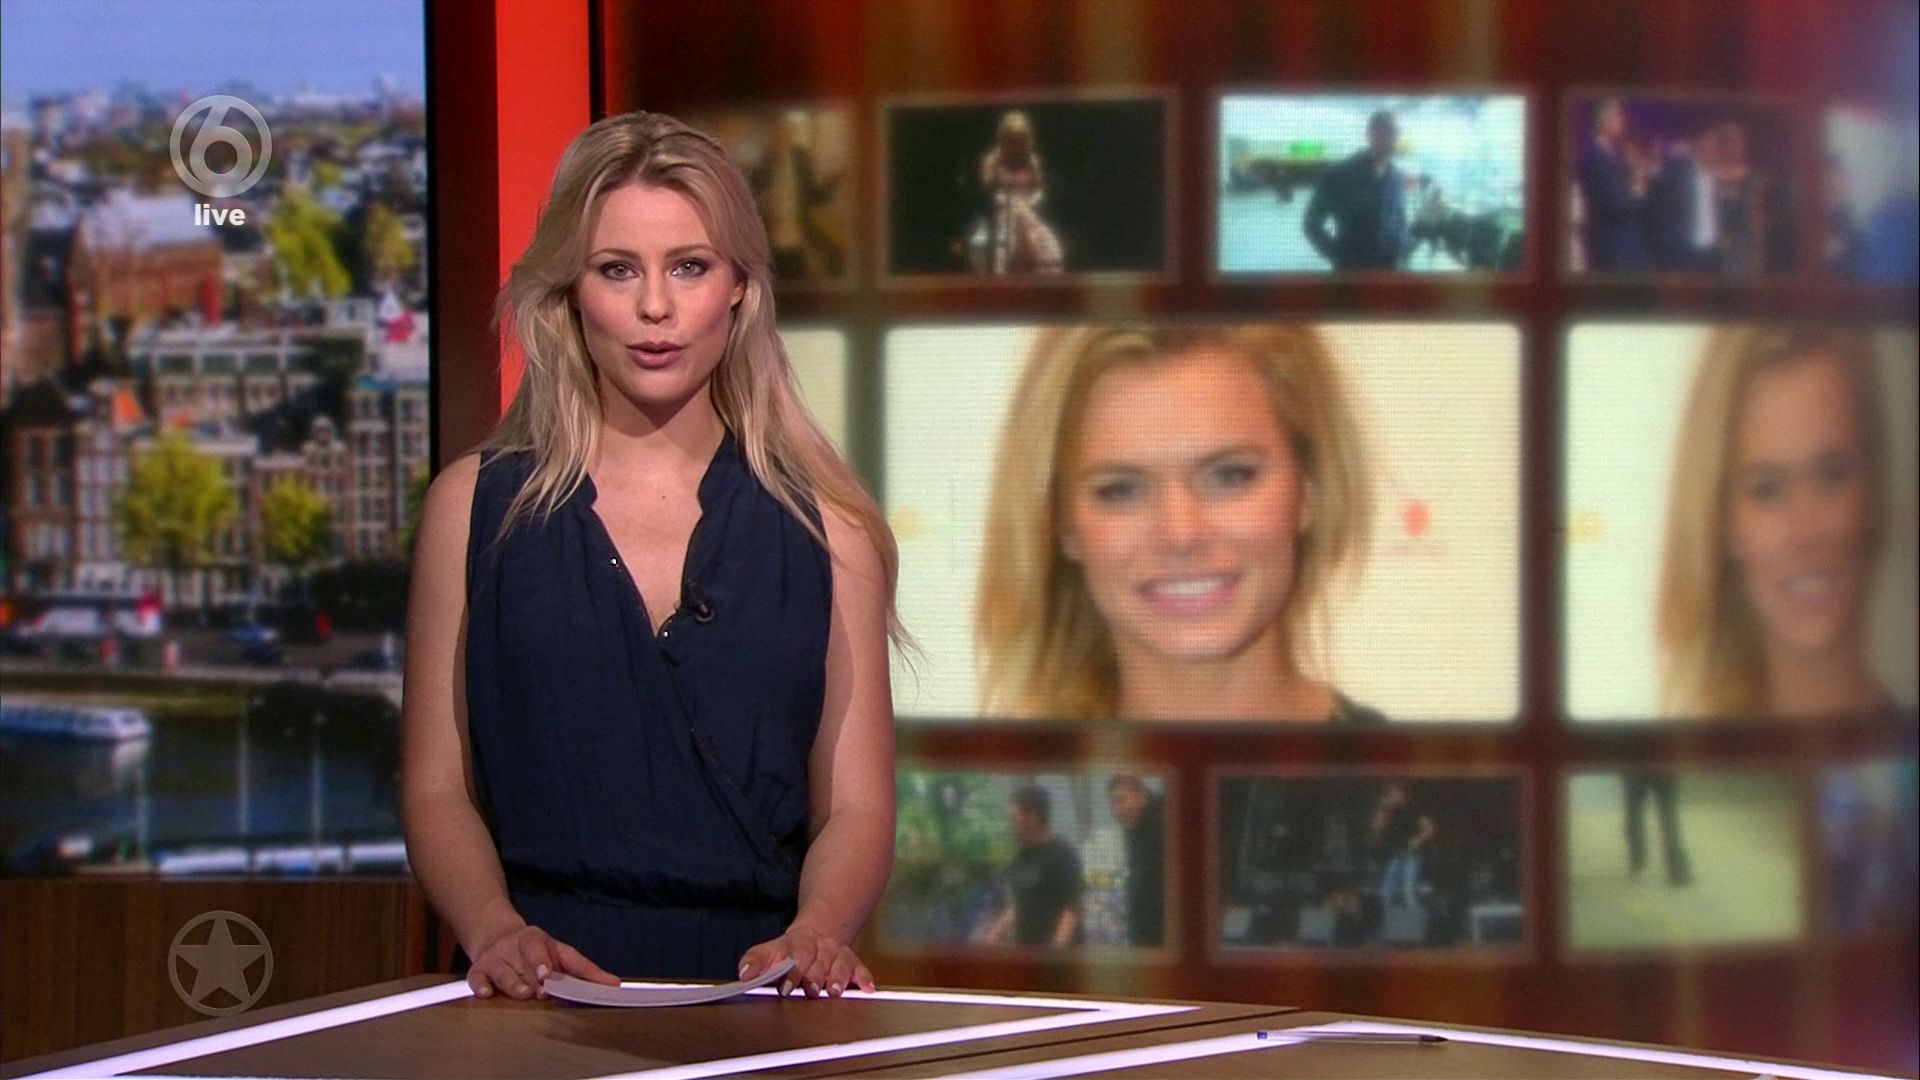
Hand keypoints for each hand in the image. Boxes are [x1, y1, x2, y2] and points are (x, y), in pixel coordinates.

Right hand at [467, 923, 618, 1000]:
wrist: (497, 936)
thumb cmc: (536, 952)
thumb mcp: (561, 953)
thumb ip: (585, 969)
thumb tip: (613, 984)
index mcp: (535, 939)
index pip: (538, 948)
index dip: (542, 962)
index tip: (547, 975)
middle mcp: (512, 946)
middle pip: (521, 963)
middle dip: (531, 977)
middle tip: (540, 990)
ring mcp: (494, 958)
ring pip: (501, 971)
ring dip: (512, 984)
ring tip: (523, 994)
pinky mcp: (478, 970)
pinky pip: (476, 977)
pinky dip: (480, 985)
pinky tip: (486, 993)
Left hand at [738, 924, 873, 998]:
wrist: (819, 931)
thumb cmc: (792, 948)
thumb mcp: (770, 949)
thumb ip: (755, 961)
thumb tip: (744, 974)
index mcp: (798, 942)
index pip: (796, 954)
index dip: (792, 970)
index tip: (786, 986)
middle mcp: (821, 946)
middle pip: (820, 960)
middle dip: (815, 976)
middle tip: (811, 990)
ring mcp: (838, 953)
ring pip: (841, 964)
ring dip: (837, 978)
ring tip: (834, 991)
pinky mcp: (852, 962)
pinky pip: (860, 969)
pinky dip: (864, 978)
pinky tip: (866, 988)